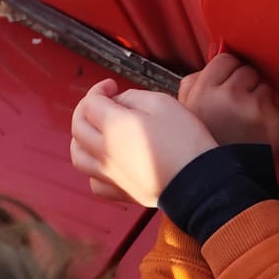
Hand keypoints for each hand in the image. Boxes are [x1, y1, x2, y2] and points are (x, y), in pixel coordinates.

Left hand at [70, 80, 216, 206]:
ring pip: (78, 156)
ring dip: (81, 139)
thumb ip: (133, 97)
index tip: (112, 86)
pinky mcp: (121, 192)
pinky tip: (105, 162)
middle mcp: (105, 152)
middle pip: (78, 127)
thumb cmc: (185, 140)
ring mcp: (110, 175)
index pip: (90, 103)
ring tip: (96, 130)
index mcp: (113, 127)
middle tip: (101, 102)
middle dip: (85, 109)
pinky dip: (93, 169)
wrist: (200, 182)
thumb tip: (118, 102)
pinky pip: (94, 182)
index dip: (99, 89)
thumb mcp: (162, 103)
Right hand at [178, 53, 278, 149]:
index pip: (226, 59)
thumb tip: (209, 67)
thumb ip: (193, 85)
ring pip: (264, 87)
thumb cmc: (203, 150)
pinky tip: (256, 132)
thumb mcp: (184, 113)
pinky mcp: (274, 120)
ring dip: (258, 100)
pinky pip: (277, 107)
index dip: (228, 71)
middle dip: (244, 85)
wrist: (219, 185)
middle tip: (236, 107)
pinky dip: (270, 117)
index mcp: (205, 90)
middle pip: (247, 71)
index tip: (228, 82)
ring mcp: (254, 107)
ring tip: (245, 122)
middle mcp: (230, 94)